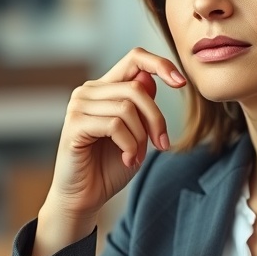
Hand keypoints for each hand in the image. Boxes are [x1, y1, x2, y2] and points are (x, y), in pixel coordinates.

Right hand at [31, 47, 185, 255]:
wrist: (85, 197)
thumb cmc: (110, 165)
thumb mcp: (138, 133)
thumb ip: (142, 107)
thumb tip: (149, 80)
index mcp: (105, 88)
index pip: (134, 58)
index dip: (160, 64)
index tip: (181, 83)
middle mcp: (89, 91)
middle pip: (137, 88)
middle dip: (156, 118)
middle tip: (162, 144)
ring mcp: (79, 106)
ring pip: (127, 107)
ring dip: (141, 137)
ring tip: (135, 156)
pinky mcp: (75, 124)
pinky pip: (114, 125)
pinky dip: (129, 145)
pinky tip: (126, 159)